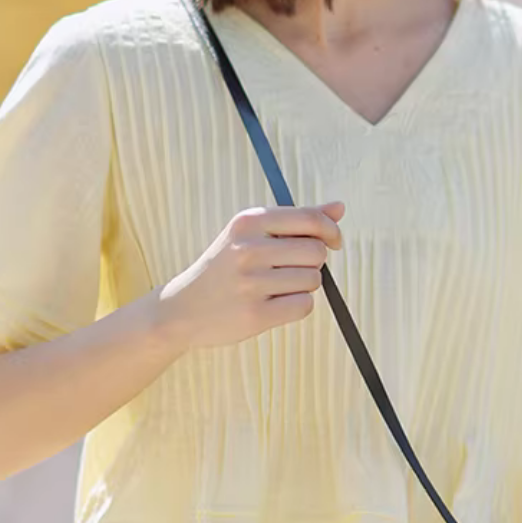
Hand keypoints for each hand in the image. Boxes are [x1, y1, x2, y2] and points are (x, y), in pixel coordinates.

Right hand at [159, 201, 345, 350]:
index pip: (310, 219)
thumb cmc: (225, 268)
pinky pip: (304, 306)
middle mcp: (248, 248)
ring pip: (312, 281)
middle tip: (290, 269)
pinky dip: (296, 306)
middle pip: (317, 252)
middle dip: (312, 263)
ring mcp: (251, 283)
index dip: (331, 231)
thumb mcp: (251, 234)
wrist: (182, 309)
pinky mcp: (255, 314)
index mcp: (249, 221)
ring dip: (303, 286)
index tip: (333, 242)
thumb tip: (339, 208)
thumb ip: (297, 220)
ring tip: (275, 288)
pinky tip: (274, 304)